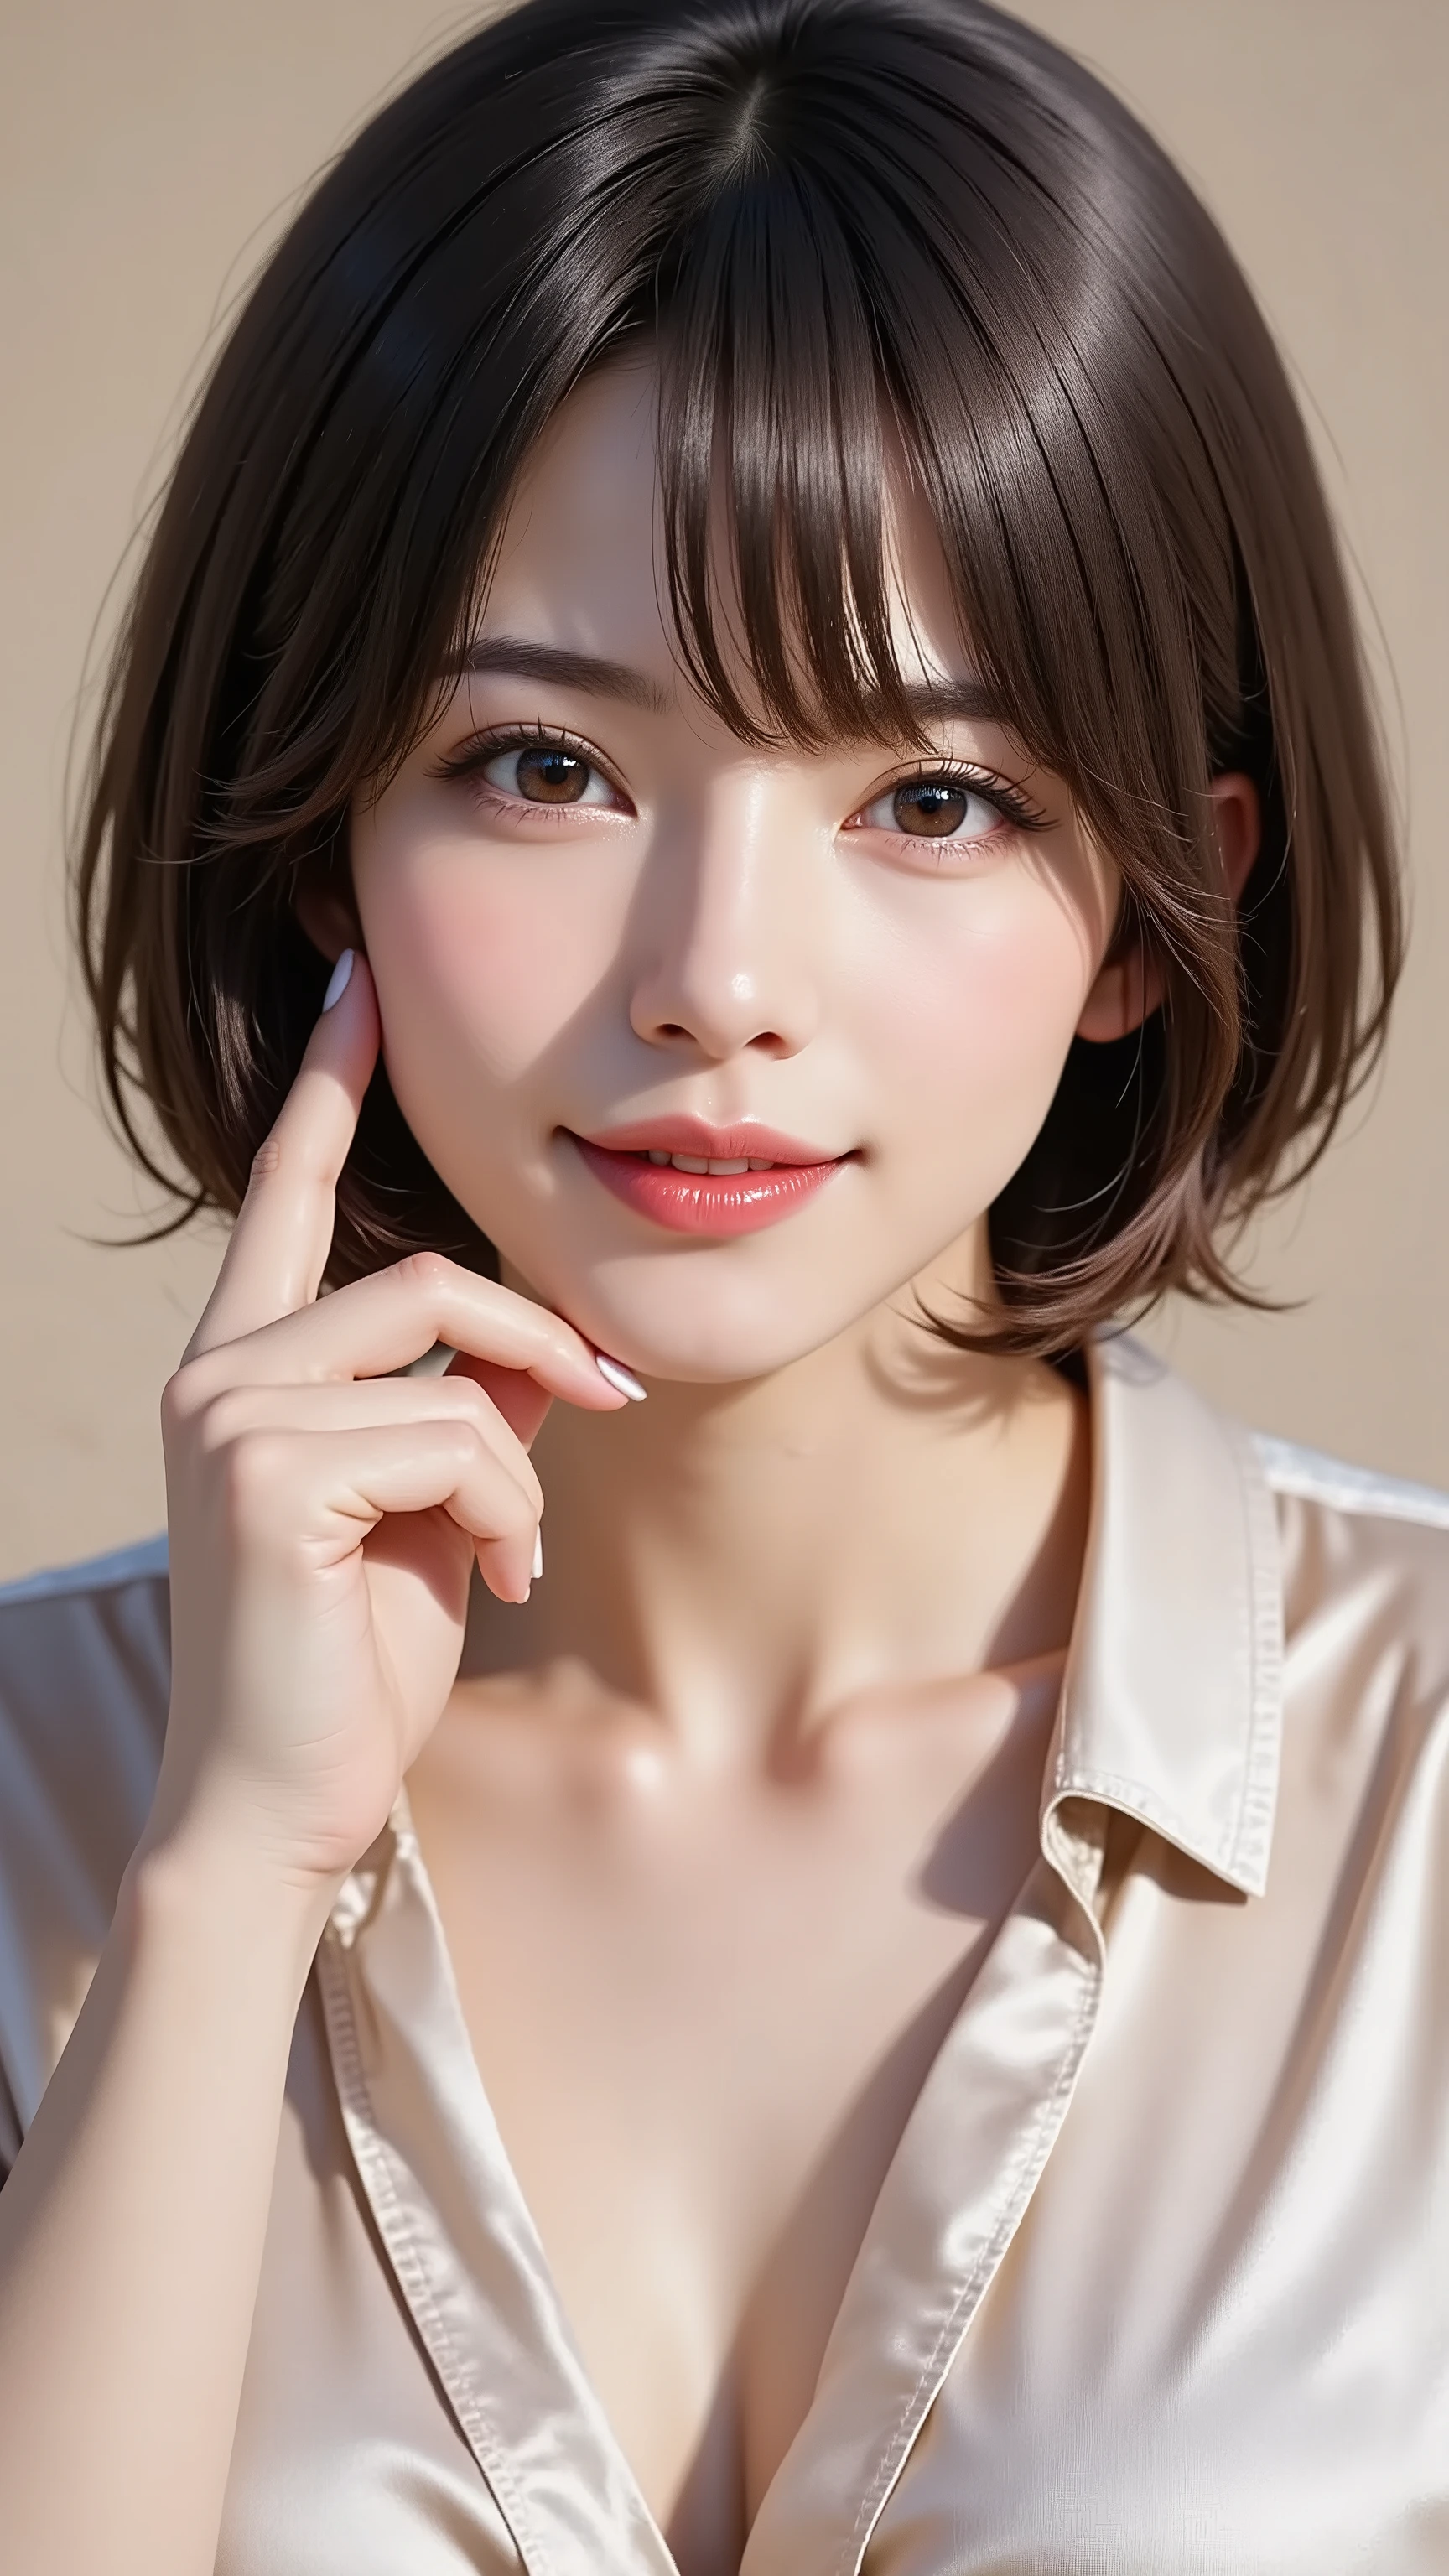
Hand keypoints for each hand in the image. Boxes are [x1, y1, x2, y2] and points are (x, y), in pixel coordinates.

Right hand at [151, 952, 629, 1891]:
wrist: (280, 1808)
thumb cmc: (349, 1666)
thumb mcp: (431, 1514)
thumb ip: (466, 1410)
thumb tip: (543, 1350)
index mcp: (243, 1369)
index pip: (284, 1194)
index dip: (324, 1084)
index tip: (361, 985)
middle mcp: (216, 1373)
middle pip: (424, 1270)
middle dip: (537, 1339)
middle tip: (603, 1403)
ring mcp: (229, 1416)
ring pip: (450, 1351)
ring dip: (522, 1460)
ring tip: (516, 1556)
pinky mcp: (270, 1472)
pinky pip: (458, 1434)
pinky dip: (511, 1511)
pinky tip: (499, 1585)